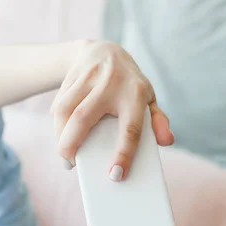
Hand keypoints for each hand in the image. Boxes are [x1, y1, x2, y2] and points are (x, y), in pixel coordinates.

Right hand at [51, 40, 173, 179]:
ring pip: (65, 110)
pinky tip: (61, 137)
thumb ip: (158, 121)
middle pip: (83, 118)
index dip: (123, 154)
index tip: (115, 175)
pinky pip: (58, 103)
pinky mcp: (71, 74)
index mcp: (135, 93)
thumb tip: (167, 141)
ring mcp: (88, 76)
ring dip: (60, 136)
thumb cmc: (130, 85)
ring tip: (65, 155)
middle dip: (72, 144)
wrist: (104, 50)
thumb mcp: (148, 99)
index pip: (130, 129)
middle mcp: (111, 82)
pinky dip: (57, 125)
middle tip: (71, 164)